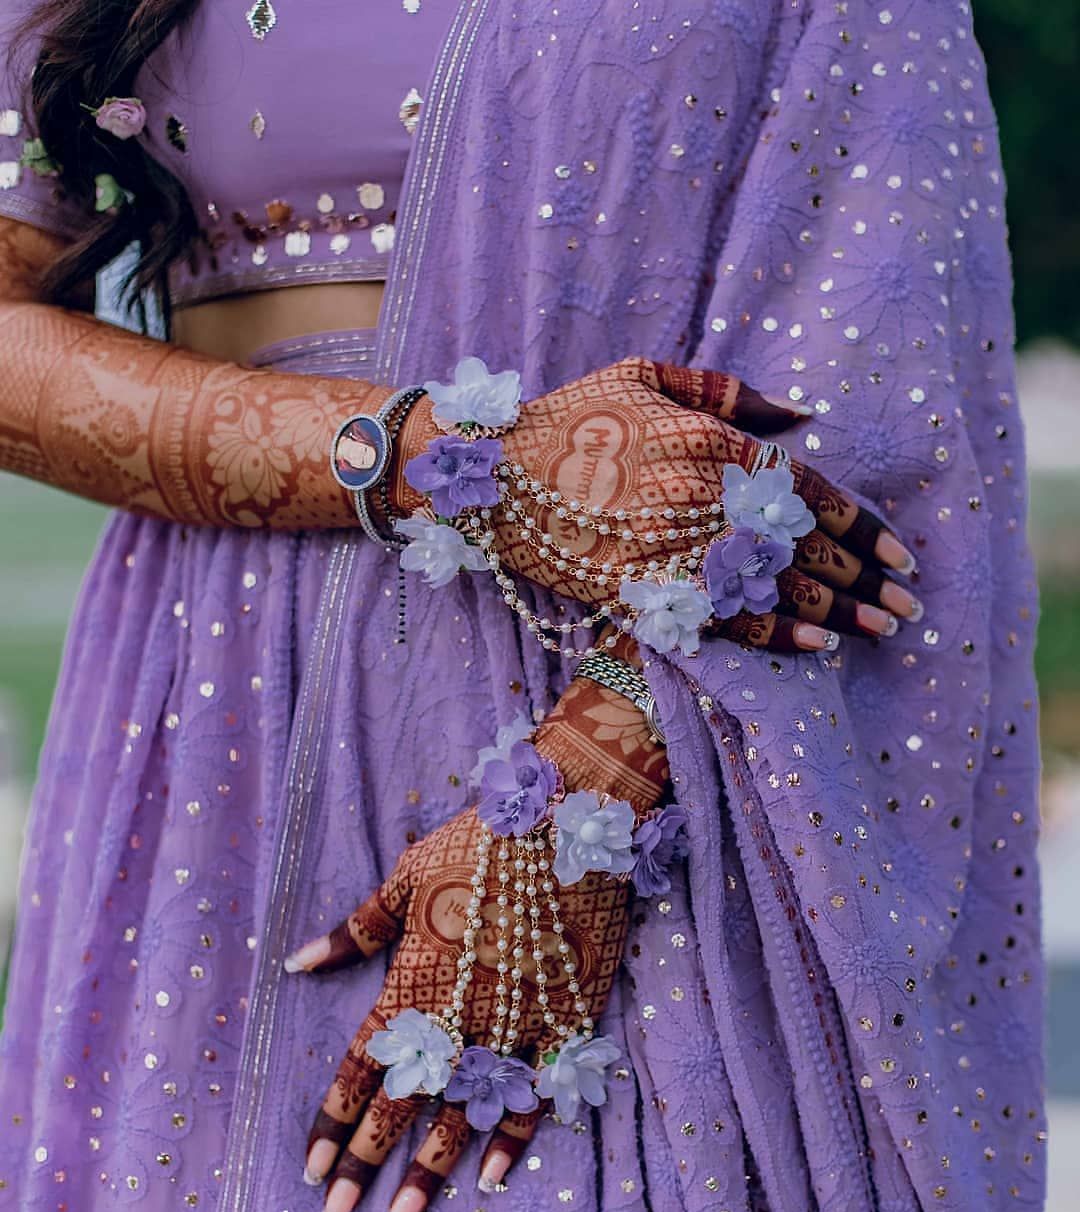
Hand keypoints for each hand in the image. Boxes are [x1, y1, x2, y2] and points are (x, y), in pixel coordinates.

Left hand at [289, 807, 631, 1211]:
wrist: (566, 822)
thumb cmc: (478, 843)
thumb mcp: (405, 877)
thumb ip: (354, 930)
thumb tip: (296, 963)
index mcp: (414, 978)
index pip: (363, 1066)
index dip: (335, 1119)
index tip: (312, 1168)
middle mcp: (458, 1012)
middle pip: (403, 1104)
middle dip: (366, 1163)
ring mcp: (513, 1023)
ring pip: (464, 1113)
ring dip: (429, 1170)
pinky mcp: (564, 1021)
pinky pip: (536, 1093)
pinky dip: (513, 1138)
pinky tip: (490, 1179)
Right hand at [389, 356, 919, 652]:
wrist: (492, 478)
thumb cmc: (574, 418)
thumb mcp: (648, 375)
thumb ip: (732, 391)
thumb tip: (808, 417)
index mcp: (712, 440)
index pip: (811, 491)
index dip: (863, 526)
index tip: (899, 552)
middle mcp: (705, 497)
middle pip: (807, 547)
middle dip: (867, 579)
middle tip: (909, 605)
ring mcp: (676, 549)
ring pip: (777, 588)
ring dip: (840, 613)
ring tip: (882, 631)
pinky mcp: (646, 591)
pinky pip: (726, 619)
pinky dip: (778, 634)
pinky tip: (817, 645)